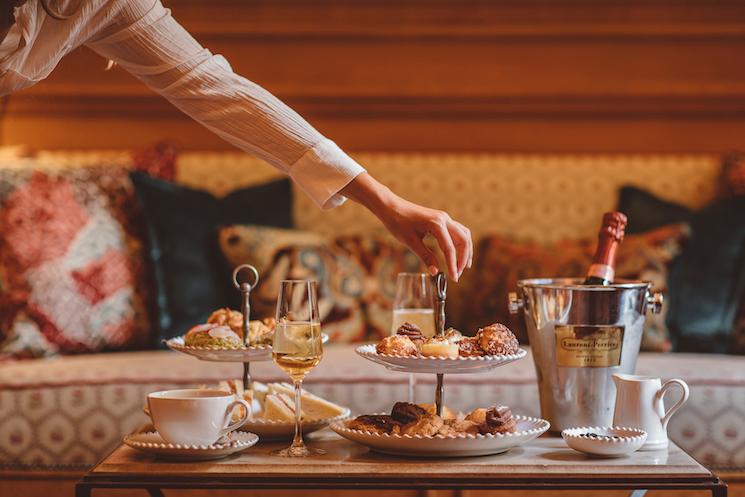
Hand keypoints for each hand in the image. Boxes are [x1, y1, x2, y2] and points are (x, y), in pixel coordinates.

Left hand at [341, 173, 472, 280]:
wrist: (391, 207)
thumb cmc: (398, 223)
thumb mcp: (410, 242)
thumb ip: (425, 257)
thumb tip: (435, 272)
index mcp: (436, 224)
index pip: (450, 248)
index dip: (453, 265)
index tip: (454, 278)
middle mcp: (444, 219)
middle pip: (463, 240)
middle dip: (463, 259)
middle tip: (458, 275)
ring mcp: (444, 218)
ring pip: (463, 234)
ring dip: (465, 250)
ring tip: (463, 266)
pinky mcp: (442, 219)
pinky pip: (458, 231)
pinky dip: (460, 243)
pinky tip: (458, 253)